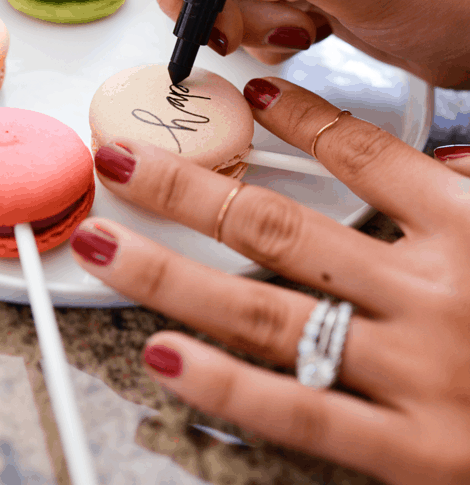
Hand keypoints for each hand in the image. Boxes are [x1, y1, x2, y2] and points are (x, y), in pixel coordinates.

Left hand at [70, 77, 469, 483]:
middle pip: (281, 226)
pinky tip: (165, 355)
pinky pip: (301, 413)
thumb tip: (442, 159)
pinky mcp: (411, 453)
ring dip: (172, 273)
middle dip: (188, 186)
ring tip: (106, 243)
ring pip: (265, 312)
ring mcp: (416, 371)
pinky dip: (227, 386)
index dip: (300, 118)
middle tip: (123, 156)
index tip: (253, 94)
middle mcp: (435, 290)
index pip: (366, 153)